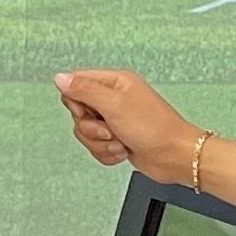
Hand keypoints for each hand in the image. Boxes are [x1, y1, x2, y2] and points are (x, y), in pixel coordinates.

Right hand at [53, 68, 193, 174]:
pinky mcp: (117, 139)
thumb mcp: (114, 105)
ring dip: (100, 144)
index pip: (76, 83)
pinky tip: (123, 152)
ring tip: (120, 143)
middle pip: (78, 111)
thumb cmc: (153, 128)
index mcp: (115, 82)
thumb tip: (60, 77)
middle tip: (109, 130)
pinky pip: (96, 147)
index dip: (76, 101)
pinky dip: (107, 153)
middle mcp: (114, 99)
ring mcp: (115, 120)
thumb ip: (84, 90)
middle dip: (91, 128)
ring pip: (85, 132)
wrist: (175, 157)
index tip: (89, 111)